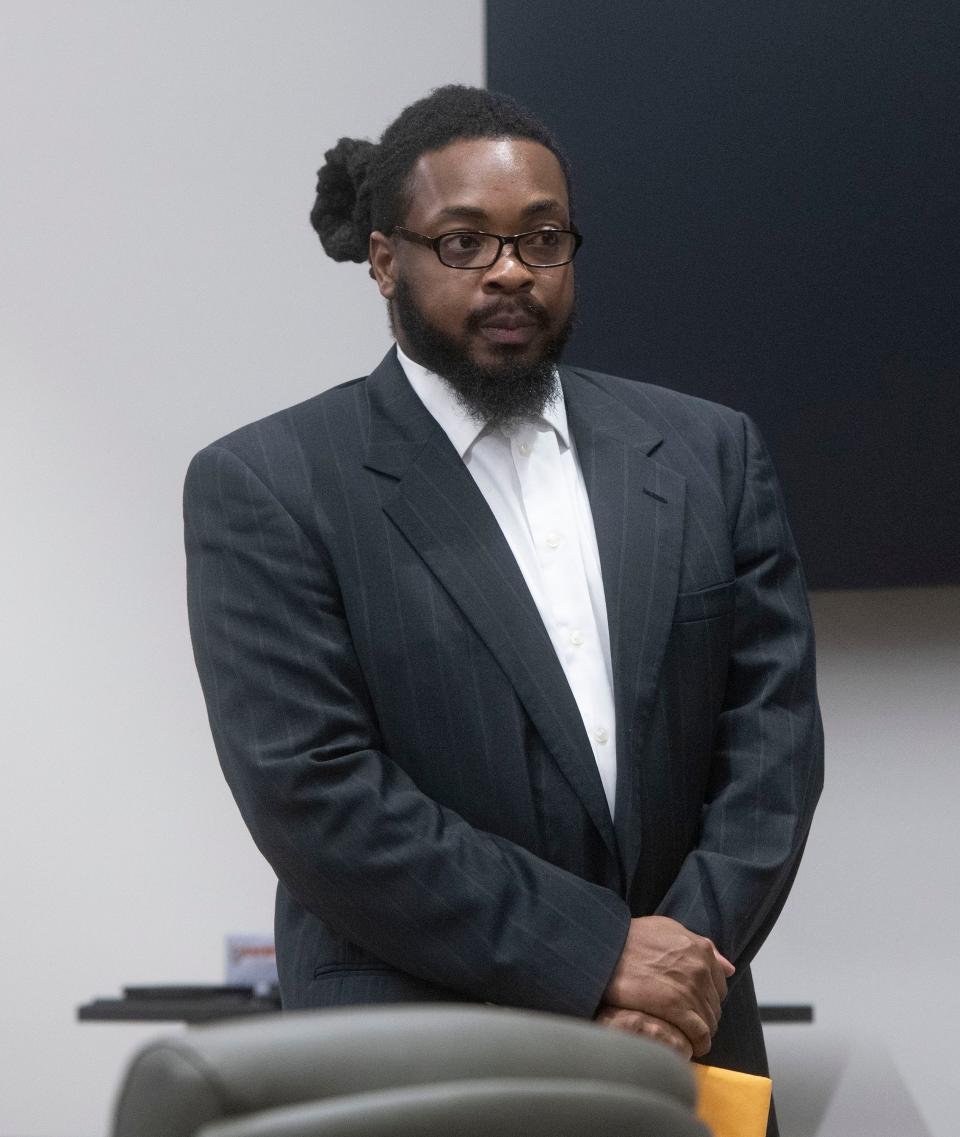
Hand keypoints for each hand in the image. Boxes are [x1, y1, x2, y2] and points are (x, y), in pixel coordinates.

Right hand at [602, 916, 734, 1057]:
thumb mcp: (667, 928)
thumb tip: (729, 967)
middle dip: (703, 1016)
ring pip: (710, 1021)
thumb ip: (699, 945)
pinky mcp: (676, 1007)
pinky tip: (689, 1046)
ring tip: (686, 1037)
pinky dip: (698, 1043)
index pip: (719, 984)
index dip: (706, 997)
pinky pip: (700, 1033)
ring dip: (700, 1033)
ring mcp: (690, 988)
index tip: (693, 1005)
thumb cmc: (630, 937)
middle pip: (715, 1005)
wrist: (605, 948)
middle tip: (687, 1024)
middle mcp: (700, 967)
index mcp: (700, 949)